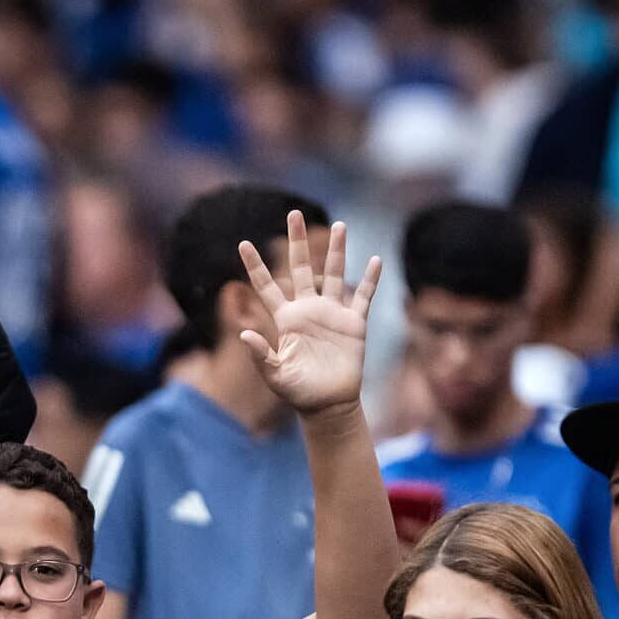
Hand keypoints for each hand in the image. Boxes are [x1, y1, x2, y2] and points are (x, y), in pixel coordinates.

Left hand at [237, 213, 380, 416]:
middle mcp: (308, 310)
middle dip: (297, 241)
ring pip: (334, 274)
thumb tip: (244, 334)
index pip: (267, 286)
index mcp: (286, 319)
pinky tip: (375, 260)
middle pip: (301, 268)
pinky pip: (363, 297)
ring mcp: (332, 314)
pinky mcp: (354, 324)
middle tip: (294, 213)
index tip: (242, 243)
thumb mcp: (275, 375)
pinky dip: (370, 280)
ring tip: (341, 226)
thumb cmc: (298, 392)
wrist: (328, 405)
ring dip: (338, 251)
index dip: (254, 265)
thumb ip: (261, 355)